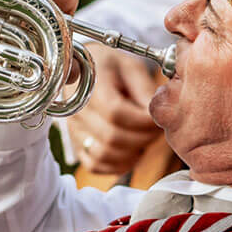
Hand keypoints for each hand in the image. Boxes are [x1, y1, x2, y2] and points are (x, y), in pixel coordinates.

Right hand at [68, 43, 160, 172]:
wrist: (85, 69)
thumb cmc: (112, 66)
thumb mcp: (131, 66)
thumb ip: (144, 88)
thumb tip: (156, 113)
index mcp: (90, 85)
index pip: (115, 112)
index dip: (142, 121)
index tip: (156, 117)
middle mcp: (77, 109)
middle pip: (111, 137)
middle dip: (142, 138)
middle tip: (155, 130)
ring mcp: (74, 129)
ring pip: (103, 154)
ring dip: (131, 153)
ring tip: (143, 140)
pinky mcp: (76, 144)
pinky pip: (95, 165)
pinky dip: (117, 165)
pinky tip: (131, 152)